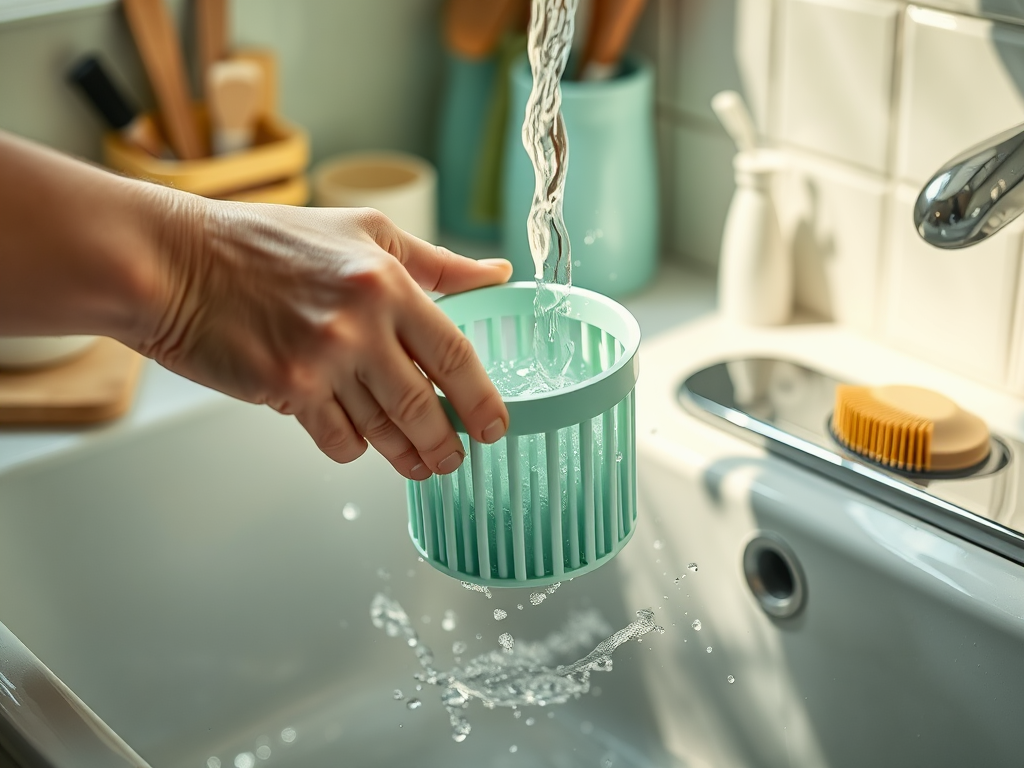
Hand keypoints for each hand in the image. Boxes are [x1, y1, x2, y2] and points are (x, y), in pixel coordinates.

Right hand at [143, 198, 511, 478]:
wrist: (175, 261)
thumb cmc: (264, 242)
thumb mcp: (363, 232)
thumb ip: (434, 262)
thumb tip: (496, 275)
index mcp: (386, 281)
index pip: (455, 353)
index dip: (482, 398)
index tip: (496, 425)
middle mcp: (361, 323)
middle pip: (424, 404)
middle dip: (447, 442)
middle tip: (457, 457)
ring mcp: (322, 360)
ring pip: (383, 428)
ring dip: (407, 454)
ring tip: (422, 464)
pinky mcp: (285, 389)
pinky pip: (338, 438)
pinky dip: (354, 446)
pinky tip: (360, 441)